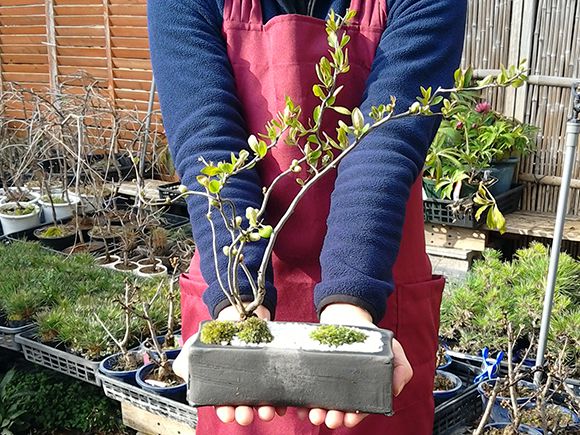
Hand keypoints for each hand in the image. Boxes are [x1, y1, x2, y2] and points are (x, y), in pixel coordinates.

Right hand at [174, 304, 279, 425]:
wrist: (238, 315)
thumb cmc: (215, 336)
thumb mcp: (194, 348)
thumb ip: (184, 364)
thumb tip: (181, 371)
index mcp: (221, 386)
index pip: (222, 404)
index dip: (224, 411)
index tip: (227, 414)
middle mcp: (240, 386)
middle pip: (243, 406)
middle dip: (244, 413)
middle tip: (245, 415)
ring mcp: (257, 380)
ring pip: (262, 401)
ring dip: (264, 409)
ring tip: (266, 412)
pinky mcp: (273, 371)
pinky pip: (280, 389)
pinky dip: (282, 399)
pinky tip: (282, 404)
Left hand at [302, 303, 412, 428]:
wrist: (348, 317)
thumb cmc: (373, 339)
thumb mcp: (393, 351)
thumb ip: (401, 369)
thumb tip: (395, 390)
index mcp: (363, 391)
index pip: (359, 409)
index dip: (355, 416)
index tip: (350, 420)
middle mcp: (343, 391)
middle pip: (338, 410)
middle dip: (334, 417)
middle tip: (330, 419)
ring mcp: (326, 383)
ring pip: (320, 404)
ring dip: (317, 413)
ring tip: (315, 415)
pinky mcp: (311, 374)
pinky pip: (304, 391)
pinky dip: (301, 402)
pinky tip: (299, 407)